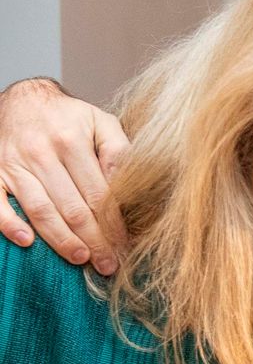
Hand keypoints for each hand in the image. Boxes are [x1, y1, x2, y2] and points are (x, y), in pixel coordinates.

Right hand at [0, 77, 128, 273]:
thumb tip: (129, 183)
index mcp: (71, 142)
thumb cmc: (68, 117)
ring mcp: (14, 164)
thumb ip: (118, 150)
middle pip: (72, 207)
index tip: (125, 246)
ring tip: (80, 259)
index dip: (113, 224)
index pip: (98, 194)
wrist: (22, 99)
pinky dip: (9, 224)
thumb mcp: (100, 122)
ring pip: (40, 210)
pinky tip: (27, 242)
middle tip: (108, 264)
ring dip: (61, 240)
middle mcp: (41, 153)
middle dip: (93, 240)